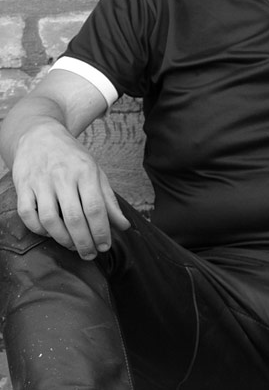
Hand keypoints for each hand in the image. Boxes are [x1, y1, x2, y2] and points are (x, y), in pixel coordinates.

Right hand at [12, 122, 129, 259]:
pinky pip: (28, 214)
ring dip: (62, 239)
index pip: (95, 207)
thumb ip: (109, 200)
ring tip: (72, 246)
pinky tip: (50, 233)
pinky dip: (38, 229)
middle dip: (84, 242)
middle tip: (90, 254)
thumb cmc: (72, 157)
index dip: (101, 231)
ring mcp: (41, 181)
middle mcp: (63, 175)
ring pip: (50, 219)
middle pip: (74, 217)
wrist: (40, 135)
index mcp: (85, 171)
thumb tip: (124, 226)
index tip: (105, 246)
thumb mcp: (95, 172)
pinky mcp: (23, 185)